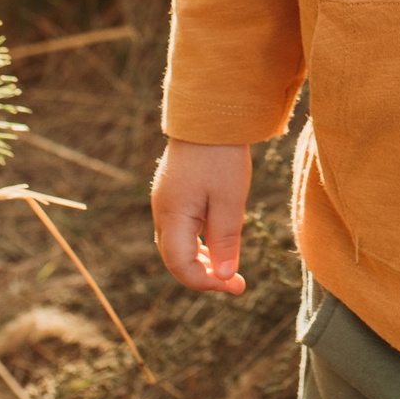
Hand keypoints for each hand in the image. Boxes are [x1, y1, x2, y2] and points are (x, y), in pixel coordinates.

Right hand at [151, 138, 251, 294]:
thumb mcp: (229, 200)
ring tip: (229, 269)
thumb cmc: (221, 156)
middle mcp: (162, 211)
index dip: (205, 283)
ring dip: (201, 260)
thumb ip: (225, 241)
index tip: (234, 286)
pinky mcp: (173, 191)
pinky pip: (180, 228)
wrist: (209, 112)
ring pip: (177, 244)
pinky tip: (218, 243)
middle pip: (175, 258)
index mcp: (172, 215)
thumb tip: (224, 277)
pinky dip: (198, 242)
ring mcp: (165, 200)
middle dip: (204, 276)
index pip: (180, 266)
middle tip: (237, 284)